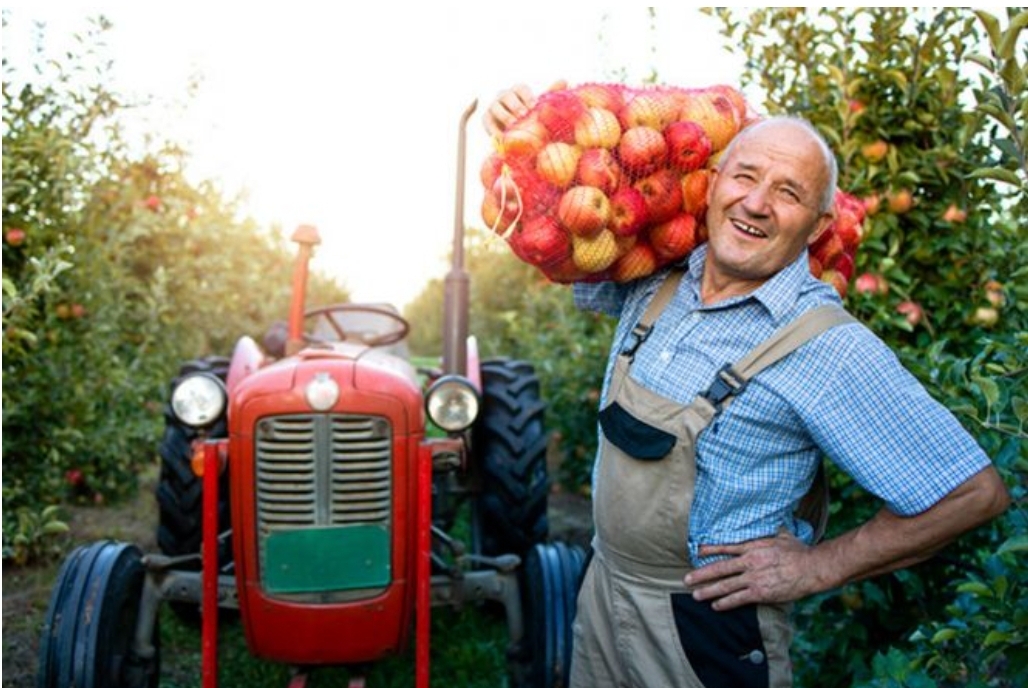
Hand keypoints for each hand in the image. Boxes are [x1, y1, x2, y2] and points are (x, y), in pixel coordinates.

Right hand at [482, 80, 567, 135]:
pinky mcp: (486, 119)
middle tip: (523, 115)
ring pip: (496, 108)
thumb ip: (550, 93)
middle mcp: (504, 95)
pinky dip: (494, 129)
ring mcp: (493, 106)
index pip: (521, 88)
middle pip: (507, 96)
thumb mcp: (540, 106)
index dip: (527, 96)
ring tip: (513, 125)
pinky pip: (488, 122)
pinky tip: (502, 136)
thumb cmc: (530, 117)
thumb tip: (564, 80)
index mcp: (517, 90)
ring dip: (505, 116)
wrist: (515, 132)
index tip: (534, 106)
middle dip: (515, 105)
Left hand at [683, 531, 820, 610]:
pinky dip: (725, 603)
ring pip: (725, 586)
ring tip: (695, 595)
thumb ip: (771, 530)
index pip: (725, 547)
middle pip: (719, 569)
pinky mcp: (760, 593)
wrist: (811, 568)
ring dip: (708, 591)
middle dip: (701, 575)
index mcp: (752, 547)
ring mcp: (753, 578)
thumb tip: (771, 519)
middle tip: (686, 579)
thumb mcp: (782, 534)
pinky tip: (716, 606)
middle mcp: (749, 562)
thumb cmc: (799, 551)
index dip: (710, 550)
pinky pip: (738, 599)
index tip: (697, 551)